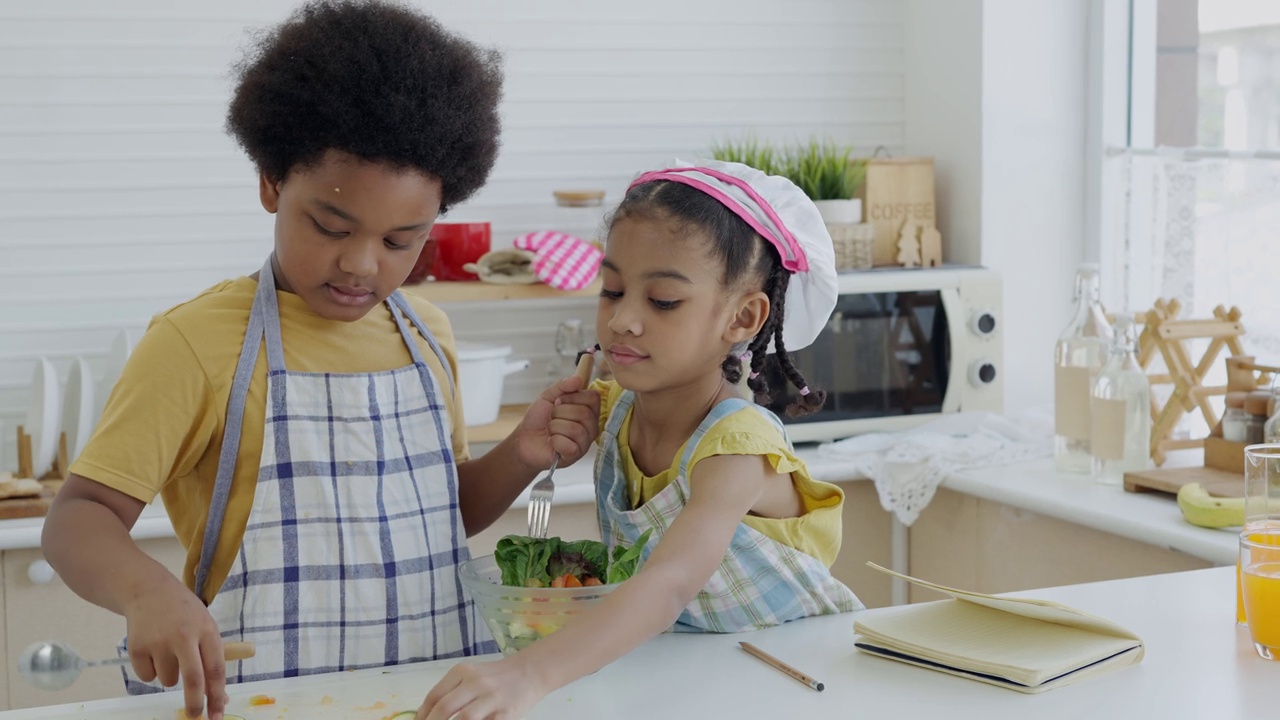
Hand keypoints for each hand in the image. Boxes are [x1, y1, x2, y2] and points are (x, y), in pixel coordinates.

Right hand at [123, 578, 227, 719]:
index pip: (216, 668)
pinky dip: (150, 671)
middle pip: (193, 679)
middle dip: (195, 704)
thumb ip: (212, 659)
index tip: (218, 714)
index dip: (217, 695)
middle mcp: (184, 636)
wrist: (148, 591)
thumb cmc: (184, 613)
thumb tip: (220, 699)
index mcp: (206, 630)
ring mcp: (159, 642)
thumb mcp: (205, 626)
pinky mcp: (137, 648)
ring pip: (168, 680)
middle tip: (195, 716)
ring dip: (170, 676)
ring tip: (168, 652)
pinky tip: (152, 650)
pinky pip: (147, 677)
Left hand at [417, 657, 548, 719]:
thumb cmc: (496, 677)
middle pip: (445, 708)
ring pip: (464, 718)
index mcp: (463, 671)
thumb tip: (427, 714)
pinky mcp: (507, 713)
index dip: (423, 715)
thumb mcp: (472, 675)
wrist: (530, 672)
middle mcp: (476, 682)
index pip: (435, 695)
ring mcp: (492, 698)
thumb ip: (452, 691)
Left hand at [515, 374, 599, 470]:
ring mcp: (584, 442)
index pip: (593, 397)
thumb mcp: (548, 396)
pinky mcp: (575, 455)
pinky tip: (552, 442)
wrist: (524, 439)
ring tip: (550, 430)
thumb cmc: (538, 419)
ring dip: (555, 427)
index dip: (573, 397)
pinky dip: (554, 441)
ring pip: (576, 429)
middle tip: (552, 417)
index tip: (559, 401)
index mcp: (588, 410)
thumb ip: (563, 386)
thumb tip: (578, 378)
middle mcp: (590, 426)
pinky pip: (569, 445)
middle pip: (584, 413)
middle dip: (560, 412)